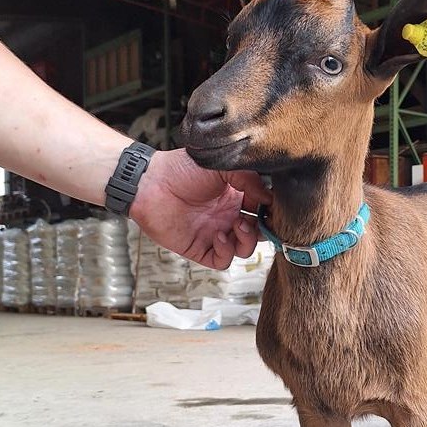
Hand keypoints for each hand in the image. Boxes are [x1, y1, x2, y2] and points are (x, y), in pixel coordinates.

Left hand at [129, 149, 269, 268]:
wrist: (151, 183)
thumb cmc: (181, 169)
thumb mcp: (222, 166)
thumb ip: (249, 180)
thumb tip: (269, 198)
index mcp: (236, 196)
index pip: (263, 209)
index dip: (270, 211)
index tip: (275, 208)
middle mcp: (227, 215)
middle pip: (258, 232)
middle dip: (263, 229)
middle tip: (259, 219)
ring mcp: (214, 232)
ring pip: (244, 249)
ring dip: (247, 240)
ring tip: (238, 225)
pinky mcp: (199, 248)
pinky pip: (222, 260)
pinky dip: (226, 252)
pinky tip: (219, 236)